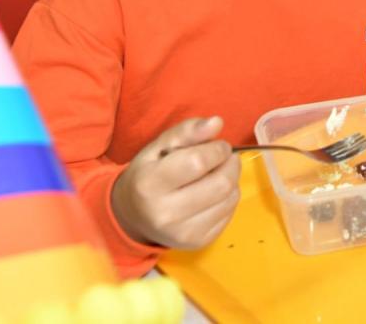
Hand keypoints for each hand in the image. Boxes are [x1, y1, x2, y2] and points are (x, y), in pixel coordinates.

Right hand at [111, 116, 240, 248]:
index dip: (217, 149)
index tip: (217, 145)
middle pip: (221, 184)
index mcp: (150, 184)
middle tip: (223, 157)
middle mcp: (165, 214)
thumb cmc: (148, 174)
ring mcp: (183, 233)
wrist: (133, 216)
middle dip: (230, 164)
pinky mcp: (198, 243)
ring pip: (230, 198)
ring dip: (231, 180)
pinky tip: (212, 194)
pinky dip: (228, 198)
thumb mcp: (158, 146)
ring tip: (216, 174)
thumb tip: (217, 123)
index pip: (198, 162)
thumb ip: (187, 131)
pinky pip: (230, 213)